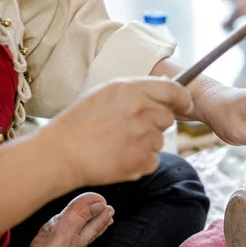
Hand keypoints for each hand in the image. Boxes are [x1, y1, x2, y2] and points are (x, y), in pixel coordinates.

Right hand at [42, 77, 192, 186]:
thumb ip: (137, 90)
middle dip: (155, 123)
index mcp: (132, 90)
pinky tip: (119, 156)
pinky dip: (140, 161)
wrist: (61, 154)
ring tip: (117, 143)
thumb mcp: (105, 93)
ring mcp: (144, 137)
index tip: (184, 105)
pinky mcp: (143, 160)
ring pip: (159, 140)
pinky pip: (153, 159)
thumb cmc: (79, 122)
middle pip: (167, 118)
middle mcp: (142, 111)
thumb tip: (168, 86)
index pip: (174, 91)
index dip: (183, 99)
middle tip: (129, 129)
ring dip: (145, 143)